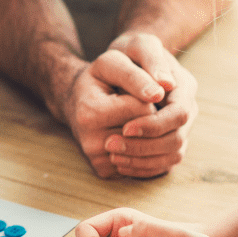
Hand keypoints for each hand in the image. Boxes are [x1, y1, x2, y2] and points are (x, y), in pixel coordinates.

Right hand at [63, 54, 157, 177]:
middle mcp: (91, 142)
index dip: (149, 97)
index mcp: (91, 113)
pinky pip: (142, 165)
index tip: (137, 90)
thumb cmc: (97, 78)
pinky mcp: (105, 171)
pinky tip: (136, 135)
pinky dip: (147, 150)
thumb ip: (134, 75)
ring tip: (135, 118)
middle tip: (135, 104)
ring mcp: (98, 160)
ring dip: (151, 133)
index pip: (145, 109)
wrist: (76, 102)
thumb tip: (161, 92)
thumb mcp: (110, 64)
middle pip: (148, 132)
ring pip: (148, 151)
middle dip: (151, 116)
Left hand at [103, 33, 197, 176]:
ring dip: (142, 160)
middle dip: (144, 147)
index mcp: (185, 87)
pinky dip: (144, 167)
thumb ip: (152, 58)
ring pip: (172, 155)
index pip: (178, 115)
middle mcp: (187, 109)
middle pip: (176, 140)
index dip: (153, 125)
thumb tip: (165, 85)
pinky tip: (120, 163)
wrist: (126, 60)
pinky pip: (164, 163)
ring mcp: (180, 126)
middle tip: (111, 146)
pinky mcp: (168, 140)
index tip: (125, 128)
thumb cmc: (130, 51)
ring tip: (113, 157)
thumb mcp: (138, 45)